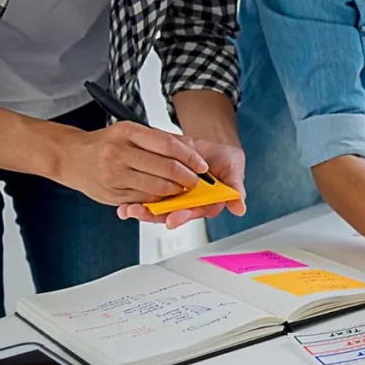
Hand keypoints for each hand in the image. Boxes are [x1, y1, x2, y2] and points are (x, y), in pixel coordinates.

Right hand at [61, 121, 206, 204]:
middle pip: (167, 168)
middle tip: (196, 181)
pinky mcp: (113, 194)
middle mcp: (119, 153)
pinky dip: (160, 199)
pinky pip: (146, 200)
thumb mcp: (131, 132)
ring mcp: (115, 175)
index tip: (202, 165)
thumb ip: (160, 139)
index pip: (169, 145)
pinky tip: (164, 195)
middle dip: (188, 177)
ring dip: (176, 191)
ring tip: (182, 188)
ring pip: (158, 188)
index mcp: (127, 132)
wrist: (71, 157)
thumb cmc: (106, 143)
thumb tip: (191, 147)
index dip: (191, 157)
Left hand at [118, 137, 246, 228]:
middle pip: (170, 213)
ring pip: (156, 206)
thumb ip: (235, 190)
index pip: (192, 212)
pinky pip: (148, 192)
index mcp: (205, 203)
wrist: (213, 145)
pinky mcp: (163, 183)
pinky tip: (124, 202)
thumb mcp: (234, 172)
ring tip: (127, 209)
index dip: (182, 216)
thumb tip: (240, 208)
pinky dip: (135, 197)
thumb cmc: (225, 161)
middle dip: (153, 215)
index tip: (172, 219)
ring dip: (141, 209)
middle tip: (138, 212)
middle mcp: (188, 202)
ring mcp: (174, 194)